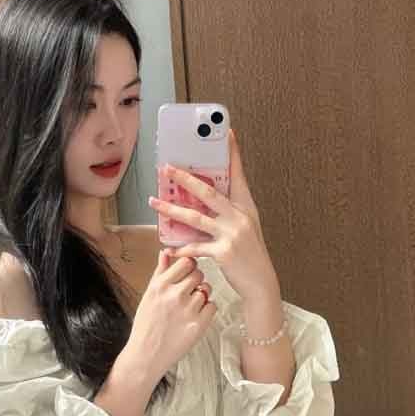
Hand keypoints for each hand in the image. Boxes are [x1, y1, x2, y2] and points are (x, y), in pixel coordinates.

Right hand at [127, 249, 216, 378]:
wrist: (146, 355)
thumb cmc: (146, 325)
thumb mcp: (148, 295)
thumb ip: (160, 272)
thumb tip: (166, 251)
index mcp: (160, 285)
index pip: (186, 262)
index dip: (189, 267)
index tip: (186, 274)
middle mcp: (174, 295)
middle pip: (199, 274)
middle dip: (196, 281)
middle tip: (188, 293)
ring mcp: (188, 309)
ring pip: (207, 290)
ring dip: (201, 296)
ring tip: (189, 308)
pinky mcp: (199, 324)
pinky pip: (212, 306)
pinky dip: (206, 311)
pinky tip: (194, 318)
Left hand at [148, 128, 278, 299]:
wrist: (261, 283)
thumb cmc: (250, 255)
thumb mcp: (245, 227)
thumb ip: (229, 212)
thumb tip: (206, 197)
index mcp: (245, 207)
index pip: (238, 174)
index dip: (232, 153)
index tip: (226, 132)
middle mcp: (239, 217)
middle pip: (208, 192)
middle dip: (185, 178)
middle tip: (167, 168)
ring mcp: (232, 234)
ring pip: (195, 218)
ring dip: (171, 209)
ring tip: (154, 202)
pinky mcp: (223, 252)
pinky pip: (195, 247)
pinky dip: (180, 249)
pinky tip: (169, 248)